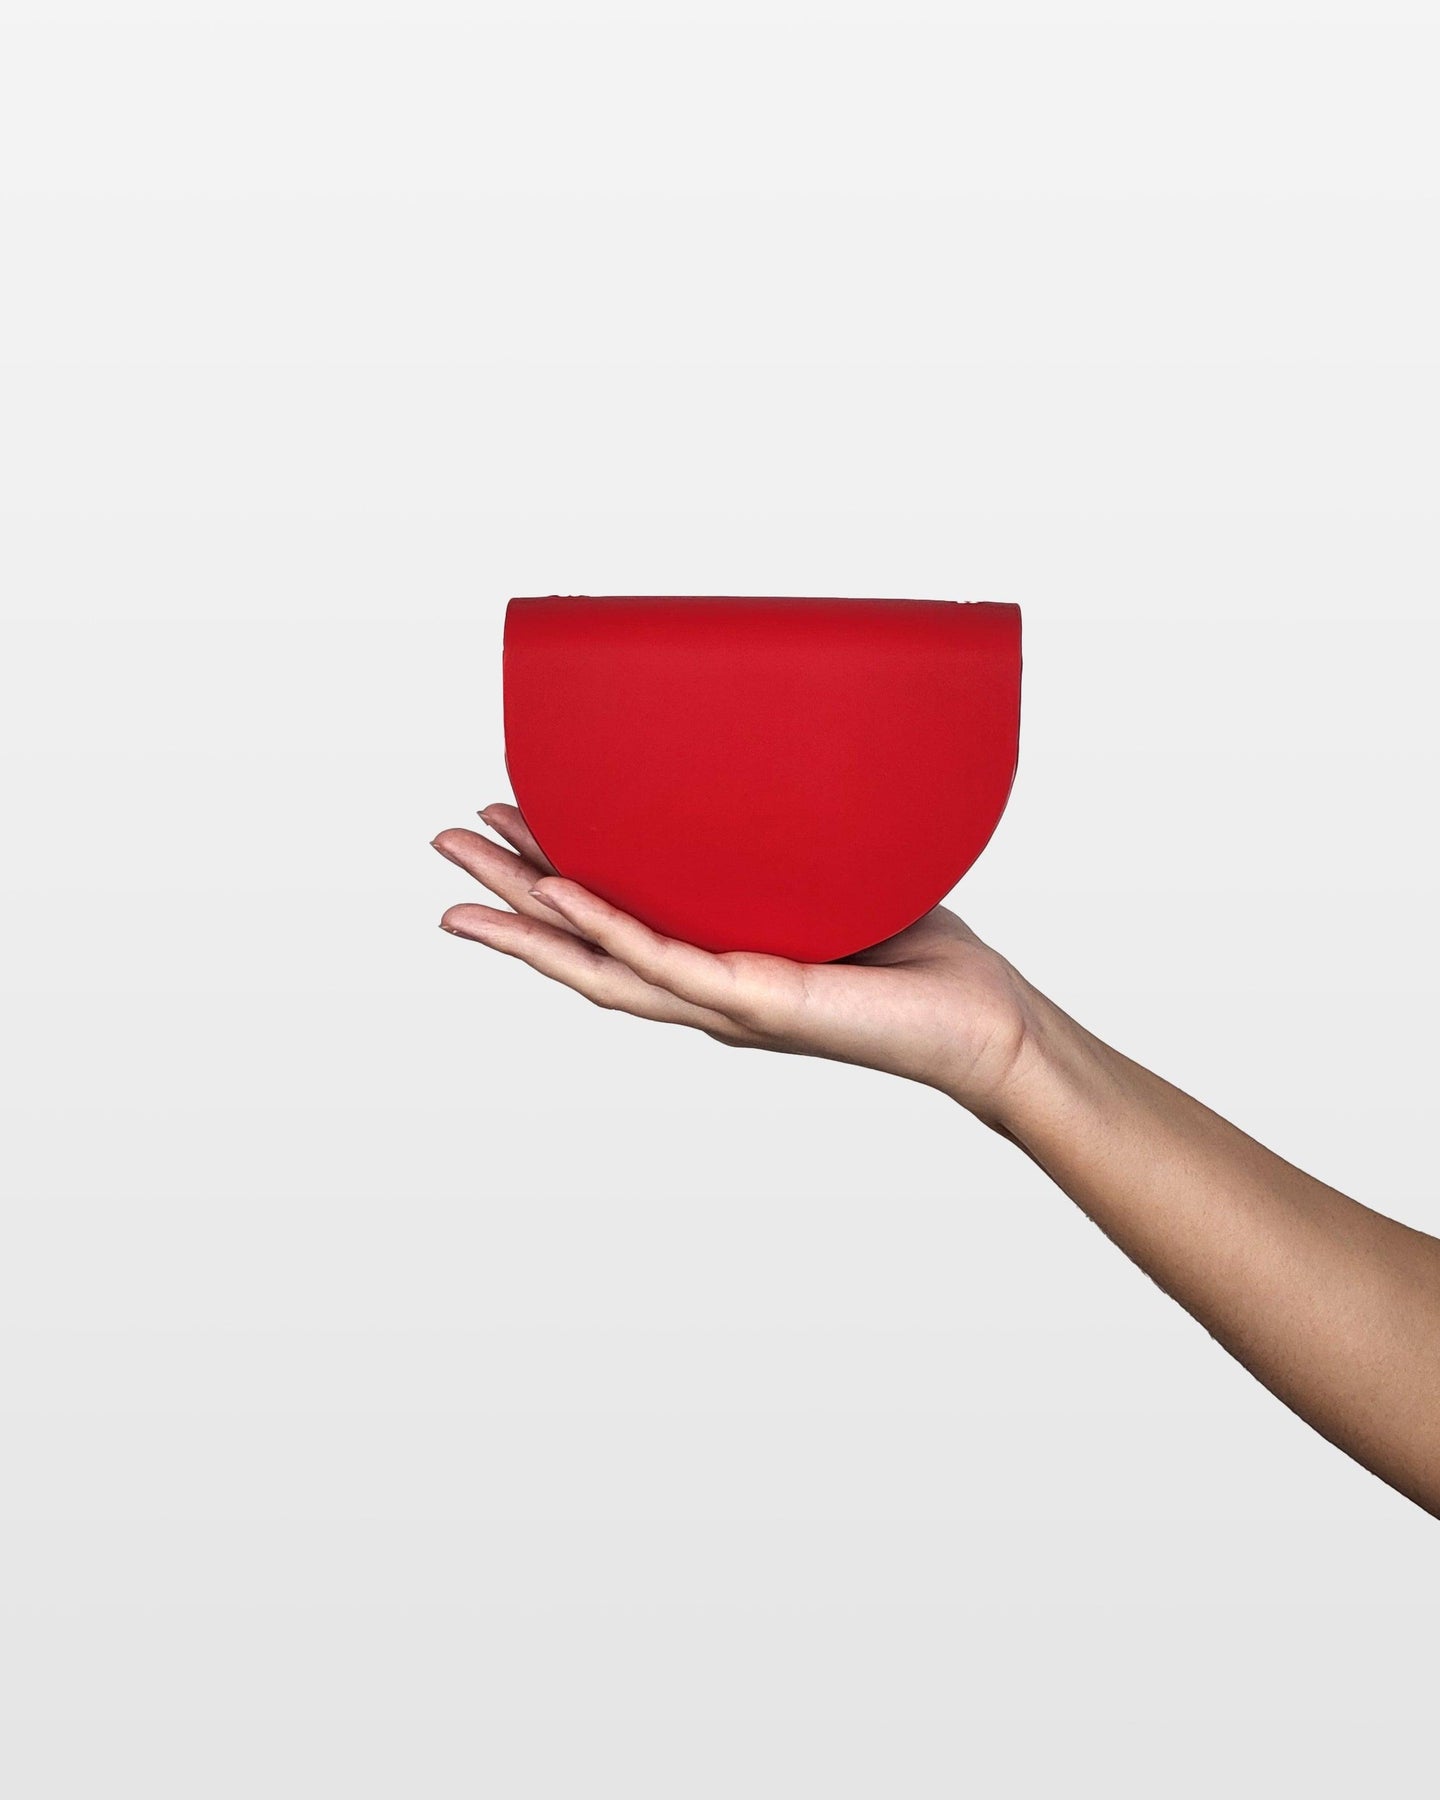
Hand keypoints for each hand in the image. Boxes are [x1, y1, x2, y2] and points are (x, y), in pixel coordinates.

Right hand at [433, 802, 1034, 1121]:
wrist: (982, 1021)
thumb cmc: (919, 952)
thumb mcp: (832, 877)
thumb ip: (784, 837)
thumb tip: (760, 754)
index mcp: (712, 960)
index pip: (607, 918)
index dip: (546, 874)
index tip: (502, 819)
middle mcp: (703, 987)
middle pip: (578, 942)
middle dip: (504, 895)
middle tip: (441, 841)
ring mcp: (724, 1001)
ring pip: (599, 960)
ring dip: (526, 916)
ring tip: (462, 874)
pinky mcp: (760, 1001)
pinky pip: (668, 963)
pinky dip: (609, 928)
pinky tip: (560, 893)